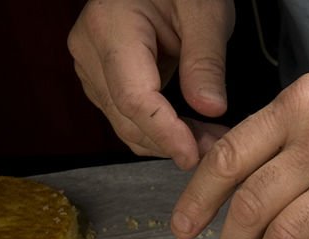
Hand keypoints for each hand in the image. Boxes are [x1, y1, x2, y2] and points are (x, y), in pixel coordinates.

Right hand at [68, 0, 234, 168]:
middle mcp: (90, 51)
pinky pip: (127, 117)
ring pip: (126, 124)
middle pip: (127, 117)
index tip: (194, 155)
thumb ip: (206, 61)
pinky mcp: (102, 80)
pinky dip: (159, 130)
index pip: (134, 97)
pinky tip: (190, 130)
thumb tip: (210, 109)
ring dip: (168, 141)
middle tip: (218, 148)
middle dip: (173, 142)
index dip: (165, 132)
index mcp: (110, 28)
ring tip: (210, 139)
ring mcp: (91, 68)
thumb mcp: (204, 12)